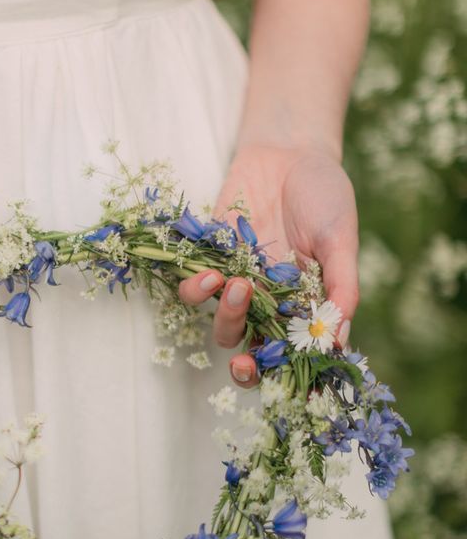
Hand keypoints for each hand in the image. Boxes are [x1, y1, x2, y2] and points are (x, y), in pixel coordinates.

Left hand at [178, 144, 358, 385]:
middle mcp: (272, 304)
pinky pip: (196, 290)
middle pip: (255, 352)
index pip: (296, 357)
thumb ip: (341, 288)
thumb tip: (338, 340)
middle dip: (246, 368)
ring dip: (228, 319)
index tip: (288, 388)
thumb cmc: (324, 194)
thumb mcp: (341, 239)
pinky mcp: (210, 261)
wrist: (288, 151)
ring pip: (224, 326)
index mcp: (307, 306)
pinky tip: (210, 276)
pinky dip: (198, 292)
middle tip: (244, 362)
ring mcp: (240, 284)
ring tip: (237, 286)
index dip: (287, 379)